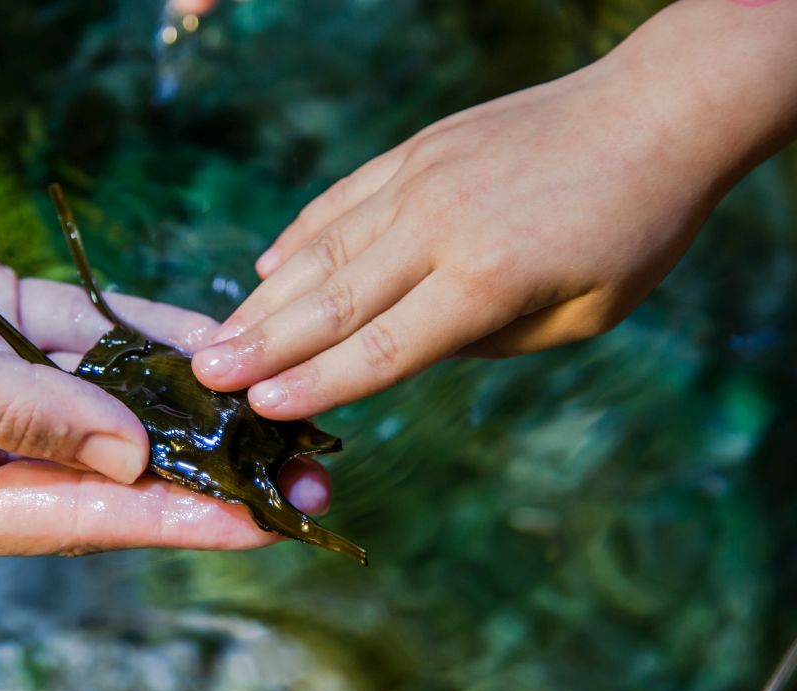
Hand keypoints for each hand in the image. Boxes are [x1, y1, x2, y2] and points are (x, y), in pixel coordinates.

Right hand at [0, 38, 329, 555]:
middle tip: (292, 480)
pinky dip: (141, 334)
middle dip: (193, 471)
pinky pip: (81, 331)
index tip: (255, 526)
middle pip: (100, 468)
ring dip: (181, 403)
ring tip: (274, 414)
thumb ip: (18, 413)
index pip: (70, 517)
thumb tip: (128, 454)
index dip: (168, 521)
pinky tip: (210, 342)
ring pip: (101, 399)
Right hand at [192, 0, 796, 418]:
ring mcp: (420, 180)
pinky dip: (300, 235)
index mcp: (485, 282)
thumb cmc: (633, 231)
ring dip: (264, 299)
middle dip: (262, 346)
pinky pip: (342, 199)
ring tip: (215, 337)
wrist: (655, 113)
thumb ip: (484, 338)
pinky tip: (268, 266)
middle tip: (205, 376)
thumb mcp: (577, 315)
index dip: (316, 384)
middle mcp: (438, 228)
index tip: (259, 408)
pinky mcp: (417, 149)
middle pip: (333, 300)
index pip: (381, 349)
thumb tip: (407, 347)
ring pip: (323, 250)